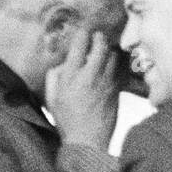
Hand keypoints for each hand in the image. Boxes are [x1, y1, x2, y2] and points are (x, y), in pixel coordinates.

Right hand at [45, 29, 118, 150]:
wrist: (87, 141)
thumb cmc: (66, 120)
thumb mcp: (51, 97)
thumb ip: (54, 76)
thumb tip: (63, 62)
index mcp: (71, 76)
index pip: (79, 45)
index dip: (82, 33)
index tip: (83, 31)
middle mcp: (90, 75)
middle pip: (100, 44)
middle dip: (99, 36)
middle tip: (97, 35)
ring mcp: (107, 81)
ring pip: (113, 54)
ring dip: (109, 49)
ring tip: (105, 49)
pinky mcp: (117, 89)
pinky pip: (120, 68)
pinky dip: (117, 62)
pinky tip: (113, 63)